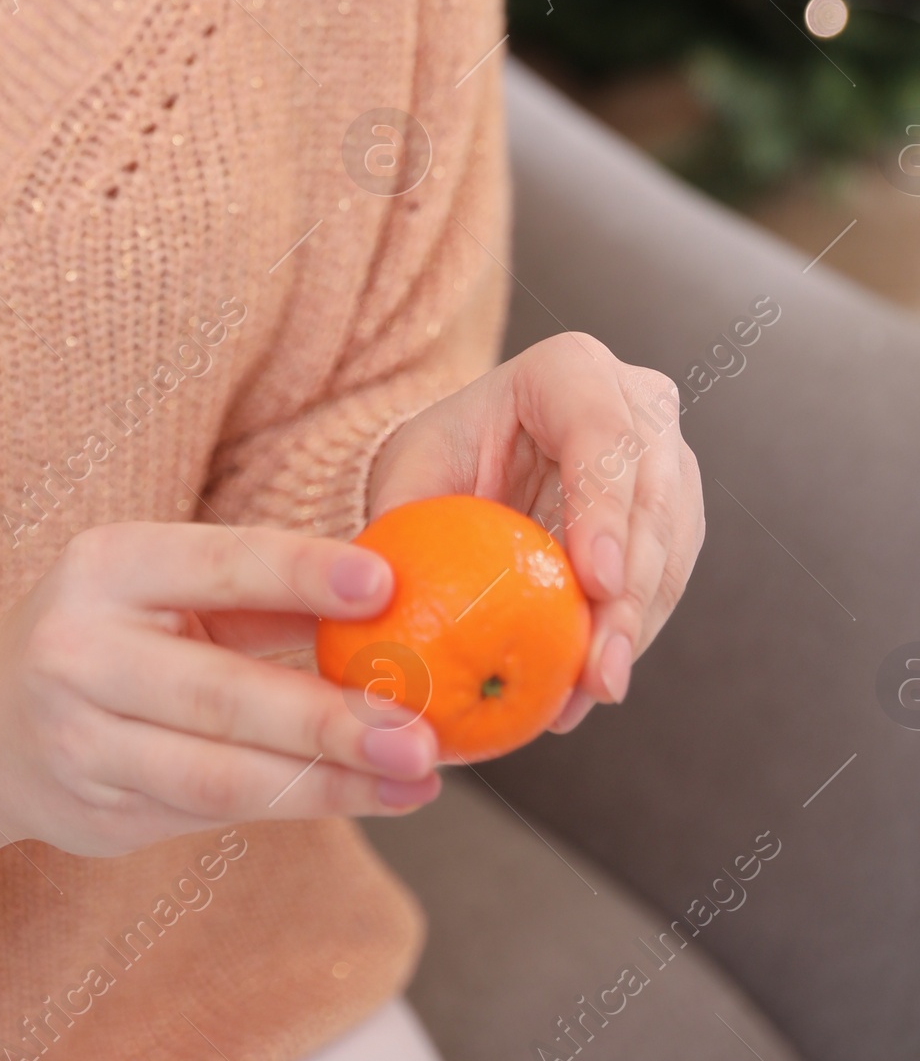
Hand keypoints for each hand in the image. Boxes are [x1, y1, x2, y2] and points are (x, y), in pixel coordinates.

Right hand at [0, 521, 439, 910]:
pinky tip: (365, 797)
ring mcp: (80, 739)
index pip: (215, 564)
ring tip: (414, 777)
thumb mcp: (158, 586)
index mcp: (106, 565)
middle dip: (331, 717)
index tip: (383, 582)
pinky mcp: (98, 812)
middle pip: (222, 691)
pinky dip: (298, 806)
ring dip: (329, 781)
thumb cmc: (105, 633)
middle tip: (421, 732)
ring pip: (221, 772)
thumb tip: (388, 603)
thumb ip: (256, 597)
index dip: (298, 572)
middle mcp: (79, 648)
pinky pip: (213, 815)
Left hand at [365, 331, 702, 733]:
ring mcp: (667, 457)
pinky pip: (669, 579)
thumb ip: (406, 519)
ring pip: (671, 546)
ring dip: (635, 628)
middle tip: (595, 670)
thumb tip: (383, 592)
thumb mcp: (412, 473)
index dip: (604, 507)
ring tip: (590, 692)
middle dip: (628, 593)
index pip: (601, 432)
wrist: (480, 463)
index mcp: (570, 368)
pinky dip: (633, 633)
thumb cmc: (444, 457)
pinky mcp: (678, 513)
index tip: (595, 582)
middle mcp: (635, 401)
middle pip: (649, 499)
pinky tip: (592, 684)